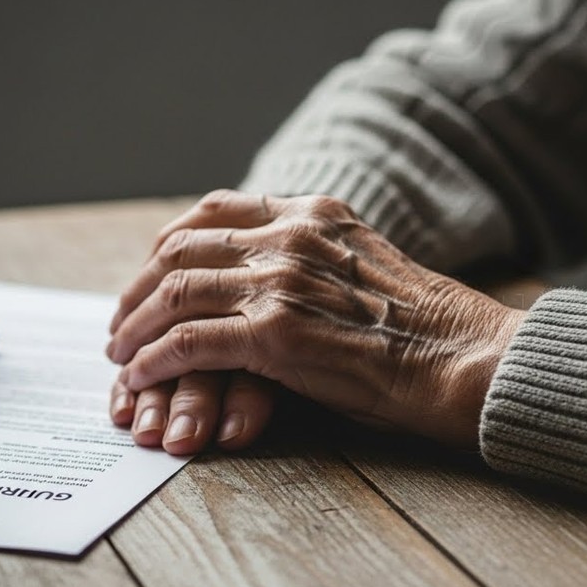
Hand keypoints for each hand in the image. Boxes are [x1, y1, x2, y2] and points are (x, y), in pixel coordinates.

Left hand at [107, 190, 524, 450]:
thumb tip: (267, 280)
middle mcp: (292, 236)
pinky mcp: (275, 333)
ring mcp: (281, 281)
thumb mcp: (366, 266)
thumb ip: (314, 259)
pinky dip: (153, 360)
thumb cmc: (425, 329)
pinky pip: (187, 342)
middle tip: (122, 321)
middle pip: (182, 247)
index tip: (150, 272)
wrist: (465, 359)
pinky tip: (139, 377)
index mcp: (314, 214)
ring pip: (174, 292)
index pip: (216, 209)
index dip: (169, 242)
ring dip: (135, 326)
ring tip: (120, 353)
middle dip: (139, 286)